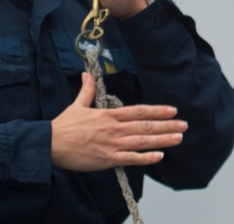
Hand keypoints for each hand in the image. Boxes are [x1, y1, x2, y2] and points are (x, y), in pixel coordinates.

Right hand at [51, 73, 187, 170]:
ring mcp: (112, 144)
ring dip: (162, 139)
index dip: (157, 110)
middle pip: (145, 125)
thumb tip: (86, 74)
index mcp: (109, 114)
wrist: (49, 144)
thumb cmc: (63, 126)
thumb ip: (86, 90)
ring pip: (142, 140)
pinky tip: (159, 156)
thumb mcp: (77, 105)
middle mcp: (114, 128)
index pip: (138, 110)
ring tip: (179, 138)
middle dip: (166, 125)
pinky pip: (130, 158)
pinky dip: (145, 157)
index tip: (172, 110)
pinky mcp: (107, 159)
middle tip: (184, 125)